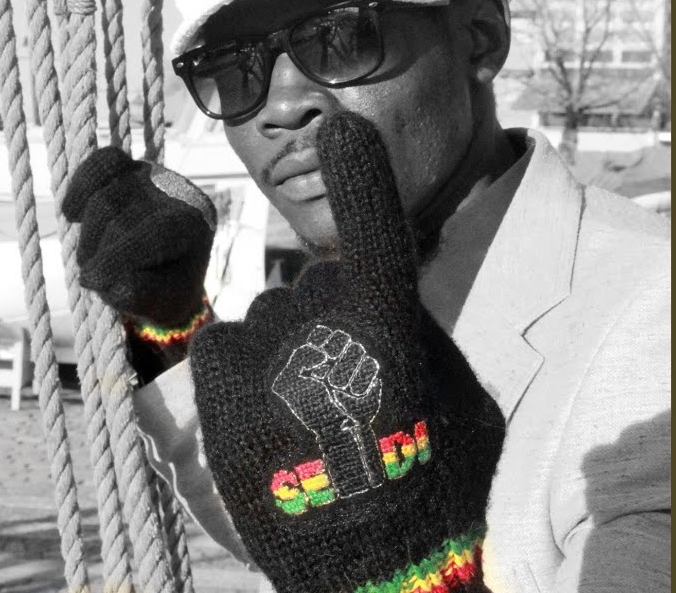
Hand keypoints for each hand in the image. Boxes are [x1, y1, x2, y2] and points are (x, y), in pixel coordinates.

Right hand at [60, 147, 215, 326]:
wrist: (167, 266)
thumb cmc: (166, 289)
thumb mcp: (160, 304)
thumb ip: (142, 296)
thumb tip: (117, 283)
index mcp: (196, 224)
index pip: (155, 231)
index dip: (117, 256)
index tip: (90, 281)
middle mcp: (178, 192)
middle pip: (122, 214)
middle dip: (98, 251)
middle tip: (94, 278)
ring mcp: (155, 174)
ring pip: (105, 193)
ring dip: (88, 233)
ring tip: (91, 258)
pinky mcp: (132, 166)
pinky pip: (103, 161)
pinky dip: (82, 185)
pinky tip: (71, 213)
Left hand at [188, 112, 504, 592]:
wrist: (375, 571)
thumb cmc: (432, 488)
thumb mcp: (457, 399)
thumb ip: (419, 333)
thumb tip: (385, 300)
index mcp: (390, 327)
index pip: (373, 228)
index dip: (357, 174)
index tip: (339, 126)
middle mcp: (321, 328)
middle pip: (314, 286)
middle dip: (326, 322)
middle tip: (349, 395)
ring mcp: (263, 356)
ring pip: (268, 321)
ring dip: (282, 355)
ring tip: (307, 425)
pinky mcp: (218, 389)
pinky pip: (227, 346)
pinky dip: (243, 373)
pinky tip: (267, 421)